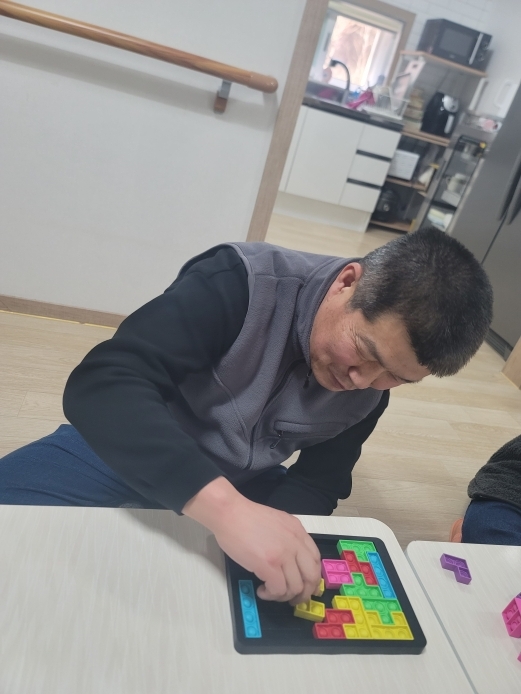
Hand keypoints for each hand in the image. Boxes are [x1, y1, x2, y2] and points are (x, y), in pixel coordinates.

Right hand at [183, 477, 321, 603]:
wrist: (229, 512)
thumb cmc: (246, 516)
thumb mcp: (277, 522)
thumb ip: (288, 538)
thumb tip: (290, 559)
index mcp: (297, 530)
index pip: (316, 559)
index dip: (312, 577)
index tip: (305, 585)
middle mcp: (295, 542)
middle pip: (311, 576)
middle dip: (304, 592)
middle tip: (293, 598)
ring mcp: (283, 554)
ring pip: (295, 587)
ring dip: (284, 596)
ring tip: (271, 592)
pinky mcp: (268, 565)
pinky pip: (278, 589)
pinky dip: (271, 595)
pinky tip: (262, 591)